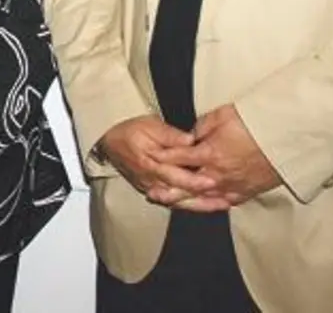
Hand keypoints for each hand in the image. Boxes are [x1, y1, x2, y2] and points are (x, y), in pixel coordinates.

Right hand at [97, 115, 227, 210]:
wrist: (108, 140)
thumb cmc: (130, 131)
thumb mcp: (150, 126)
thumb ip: (170, 135)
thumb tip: (190, 139)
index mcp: (153, 164)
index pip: (179, 177)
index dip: (197, 181)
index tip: (215, 182)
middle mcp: (153, 180)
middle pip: (181, 194)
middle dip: (204, 199)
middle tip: (225, 200)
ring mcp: (151, 188)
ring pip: (177, 202)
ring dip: (199, 206)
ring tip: (219, 206)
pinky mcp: (150, 190)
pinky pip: (171, 202)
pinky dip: (188, 205)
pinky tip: (202, 206)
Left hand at [154, 104, 280, 207]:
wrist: (287, 137)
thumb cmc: (257, 123)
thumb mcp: (224, 115)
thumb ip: (202, 126)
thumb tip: (191, 135)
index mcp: (210, 153)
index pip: (178, 157)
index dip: (162, 157)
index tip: (149, 157)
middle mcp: (217, 174)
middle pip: (184, 185)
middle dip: (166, 187)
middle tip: (149, 189)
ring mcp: (231, 186)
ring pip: (200, 198)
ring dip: (181, 201)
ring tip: (166, 202)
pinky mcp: (244, 193)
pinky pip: (221, 203)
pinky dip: (207, 205)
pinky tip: (200, 206)